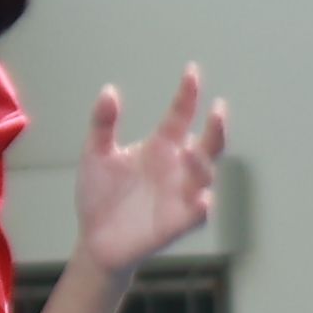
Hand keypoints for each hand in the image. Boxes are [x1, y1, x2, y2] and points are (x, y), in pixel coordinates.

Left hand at [71, 69, 225, 274]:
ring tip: (190, 151)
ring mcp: (181, 194)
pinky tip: (201, 199)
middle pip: (208, 143)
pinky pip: (198, 213)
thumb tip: (109, 90)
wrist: (95, 241)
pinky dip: (202, 205)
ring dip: (202, 163)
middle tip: (217, 110)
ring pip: (205, 175)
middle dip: (217, 127)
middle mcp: (177, 167)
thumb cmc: (100, 196)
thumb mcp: (96, 155)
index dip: (188, 94)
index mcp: (160, 146)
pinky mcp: (179, 222)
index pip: (181, 115)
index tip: (191, 71)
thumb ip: (103, 124)